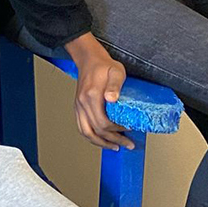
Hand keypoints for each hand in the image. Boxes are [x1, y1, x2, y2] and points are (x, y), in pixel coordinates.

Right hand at [65, 33, 133, 149]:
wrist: (89, 60)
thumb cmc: (104, 66)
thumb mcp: (116, 72)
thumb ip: (114, 85)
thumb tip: (112, 99)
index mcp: (91, 96)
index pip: (102, 122)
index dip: (117, 129)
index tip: (129, 129)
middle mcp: (82, 103)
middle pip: (95, 130)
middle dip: (112, 140)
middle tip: (127, 144)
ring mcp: (79, 106)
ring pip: (86, 132)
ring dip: (100, 142)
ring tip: (113, 146)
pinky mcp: (78, 107)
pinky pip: (82, 127)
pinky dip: (92, 136)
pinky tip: (101, 138)